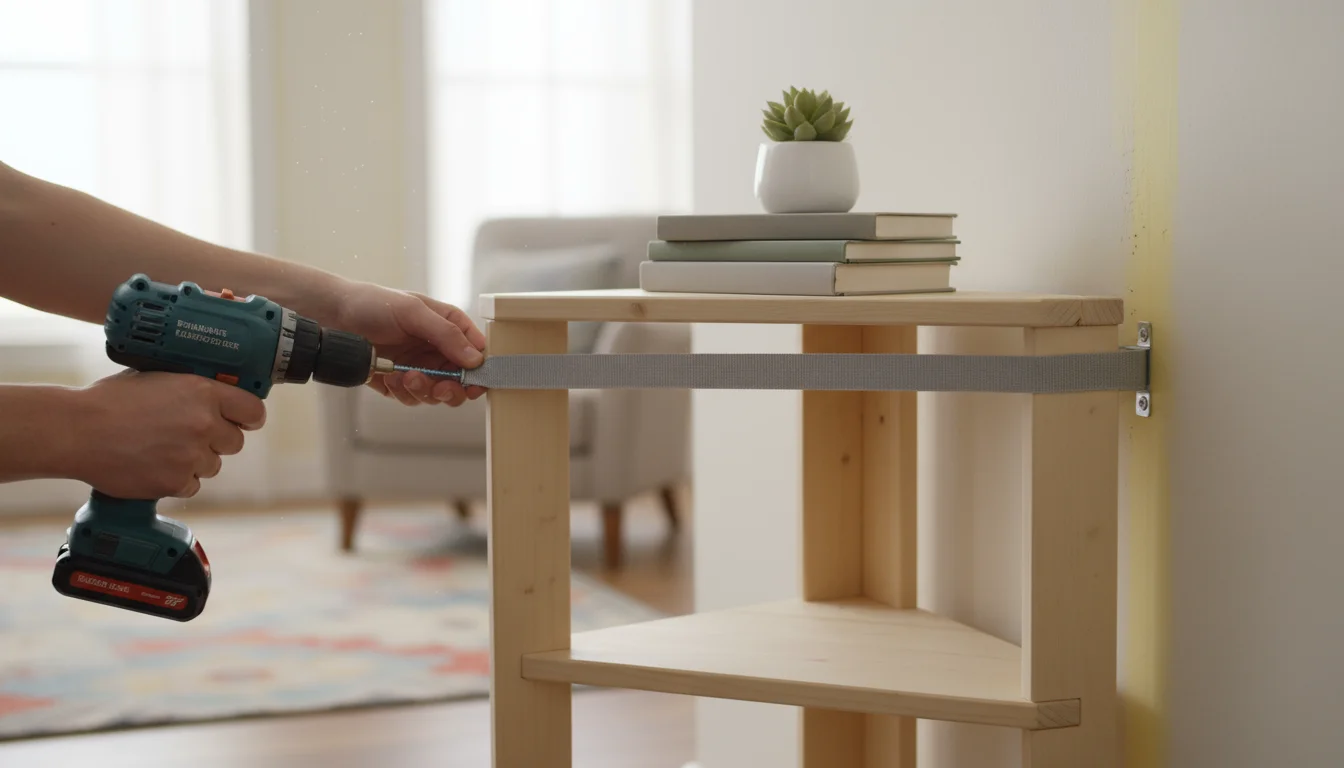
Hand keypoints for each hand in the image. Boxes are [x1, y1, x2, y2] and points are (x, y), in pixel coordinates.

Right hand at [68, 371, 265, 498]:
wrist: (77, 430)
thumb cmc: (110, 401)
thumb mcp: (158, 378)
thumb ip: (192, 388)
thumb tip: (215, 395)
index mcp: (203, 392)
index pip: (253, 411)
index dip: (249, 418)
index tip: (244, 421)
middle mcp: (204, 424)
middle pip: (235, 442)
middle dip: (217, 441)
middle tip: (190, 437)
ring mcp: (192, 455)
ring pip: (212, 466)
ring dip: (195, 461)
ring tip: (161, 449)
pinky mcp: (176, 482)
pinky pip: (191, 485)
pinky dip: (176, 480)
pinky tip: (153, 465)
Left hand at [331, 281, 486, 405]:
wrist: (332, 316)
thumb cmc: (373, 304)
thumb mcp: (413, 311)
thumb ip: (446, 334)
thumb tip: (476, 359)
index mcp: (448, 326)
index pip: (477, 352)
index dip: (480, 370)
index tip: (473, 382)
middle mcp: (438, 349)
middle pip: (462, 381)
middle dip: (452, 388)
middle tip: (440, 387)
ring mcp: (420, 368)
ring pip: (438, 394)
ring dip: (424, 390)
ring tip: (405, 376)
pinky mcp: (400, 384)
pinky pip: (413, 399)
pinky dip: (403, 392)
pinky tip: (389, 376)